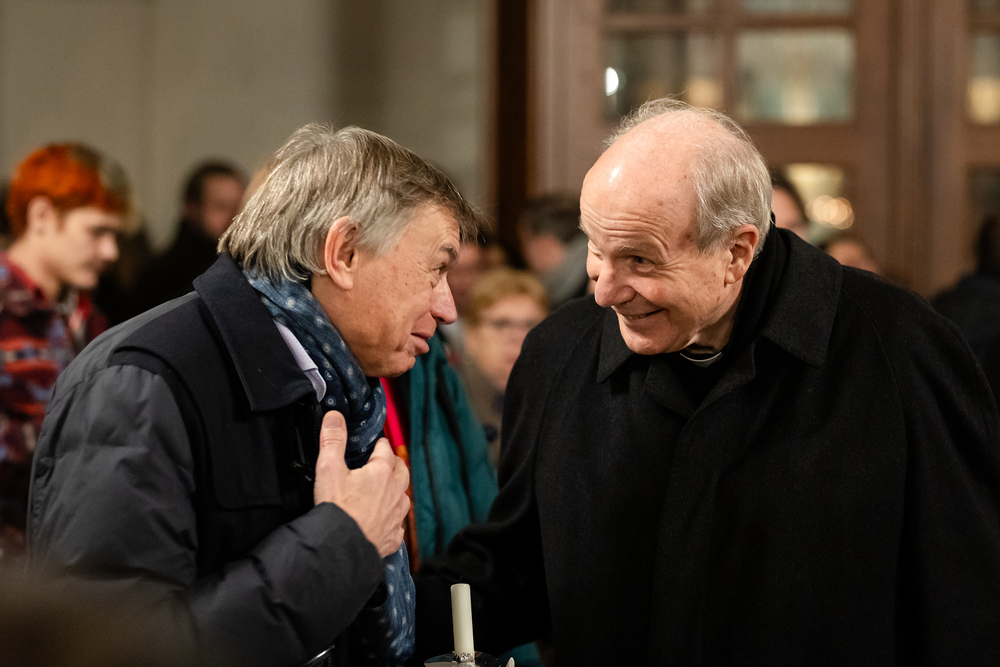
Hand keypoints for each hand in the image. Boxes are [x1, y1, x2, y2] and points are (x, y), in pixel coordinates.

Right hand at [313, 411, 409, 557]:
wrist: (341, 548)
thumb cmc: (336, 509)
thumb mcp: (329, 468)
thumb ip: (332, 440)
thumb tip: (334, 416)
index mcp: (382, 473)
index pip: (385, 450)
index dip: (380, 445)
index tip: (377, 444)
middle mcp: (395, 493)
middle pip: (401, 471)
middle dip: (394, 464)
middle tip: (385, 462)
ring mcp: (396, 516)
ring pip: (403, 497)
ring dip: (397, 491)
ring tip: (387, 490)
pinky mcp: (393, 538)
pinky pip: (398, 525)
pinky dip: (393, 519)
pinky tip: (385, 520)